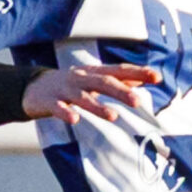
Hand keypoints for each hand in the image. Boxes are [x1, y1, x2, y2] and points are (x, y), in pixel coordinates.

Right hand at [23, 62, 158, 124]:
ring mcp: (64, 89)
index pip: (119, 70)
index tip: (158, 77)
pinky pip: (57, 107)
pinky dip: (65, 112)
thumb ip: (119, 79)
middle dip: (120, 91)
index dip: (138, 72)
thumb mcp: (95, 80)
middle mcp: (81, 78)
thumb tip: (145, 77)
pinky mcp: (48, 101)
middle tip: (137, 101)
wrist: (33, 87)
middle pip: (102, 82)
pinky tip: (75, 120)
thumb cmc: (72, 85)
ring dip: (97, 106)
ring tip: (113, 116)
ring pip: (81, 96)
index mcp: (94, 73)